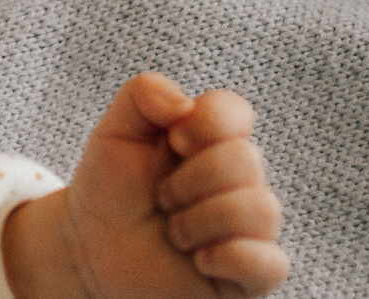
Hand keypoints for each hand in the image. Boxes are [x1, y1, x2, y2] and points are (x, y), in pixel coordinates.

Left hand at [4, 75, 287, 298]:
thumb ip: (143, 94)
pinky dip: (228, 258)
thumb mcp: (114, 131)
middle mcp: (240, 180)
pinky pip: (272, 263)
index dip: (204, 124)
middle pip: (246, 160)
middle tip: (162, 199)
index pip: (236, 111)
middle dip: (188, 182)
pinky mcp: (254, 273)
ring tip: (175, 232)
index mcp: (211, 139)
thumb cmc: (111, 190)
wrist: (96, 251)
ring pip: (262, 209)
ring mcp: (251, 227)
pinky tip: (199, 260)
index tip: (171, 142)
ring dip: (200, 221)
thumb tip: (185, 105)